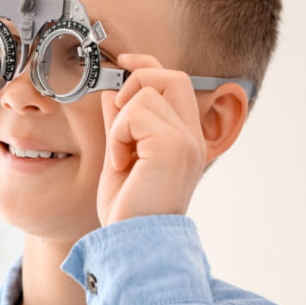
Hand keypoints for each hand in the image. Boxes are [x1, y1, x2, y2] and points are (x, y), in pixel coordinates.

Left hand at [97, 53, 206, 226]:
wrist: (133, 243)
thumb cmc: (127, 209)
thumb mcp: (120, 157)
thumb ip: (121, 123)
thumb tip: (112, 90)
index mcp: (184, 138)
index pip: (173, 81)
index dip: (147, 64)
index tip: (122, 61)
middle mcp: (193, 136)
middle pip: (169, 75)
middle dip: (134, 85)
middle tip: (118, 124)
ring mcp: (187, 140)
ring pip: (146, 93)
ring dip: (120, 123)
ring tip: (121, 157)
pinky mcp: (174, 145)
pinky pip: (135, 112)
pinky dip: (118, 135)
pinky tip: (121, 164)